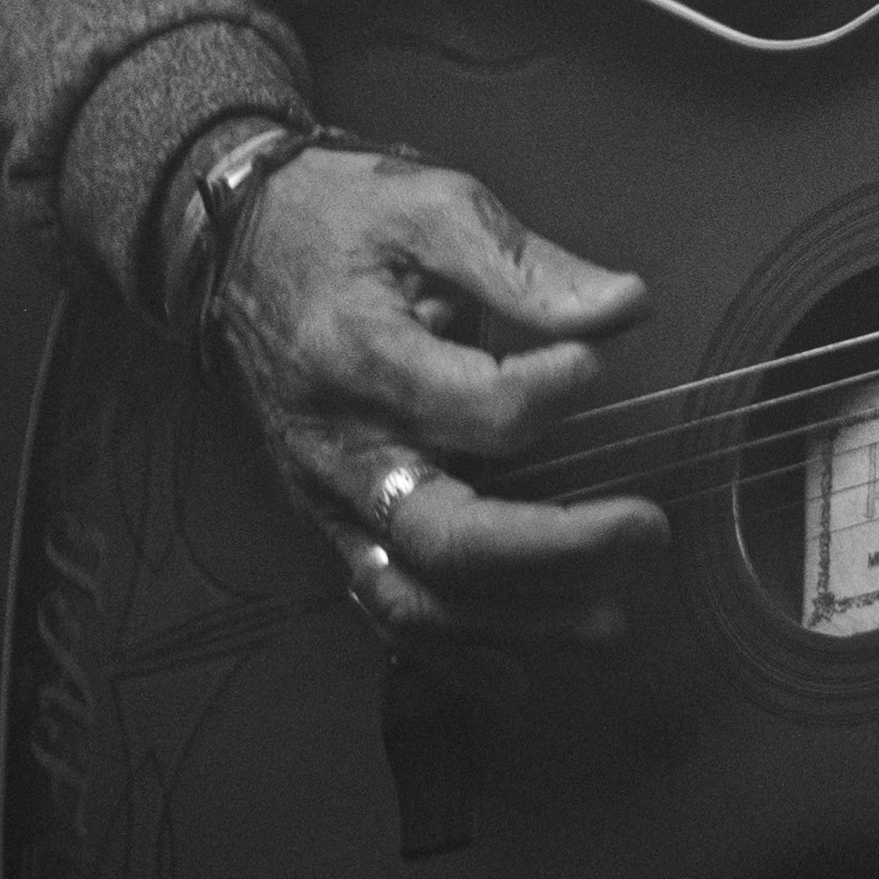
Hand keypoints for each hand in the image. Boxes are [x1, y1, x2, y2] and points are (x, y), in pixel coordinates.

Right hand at [208, 141, 667, 647]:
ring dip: (516, 623)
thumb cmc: (341, 221)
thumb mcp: (431, 205)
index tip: (598, 359)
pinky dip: (450, 653)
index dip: (558, 390)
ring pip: (415, 593)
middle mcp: (338, 445)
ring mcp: (329, 496)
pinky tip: (519, 673)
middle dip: (557, 549)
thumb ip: (525, 266)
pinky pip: (384, 606)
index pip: (480, 408)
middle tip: (647, 531)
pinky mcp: (332, 520)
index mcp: (361, 356)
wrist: (232, 249)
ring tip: (607, 623)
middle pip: (445, 535)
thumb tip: (623, 308)